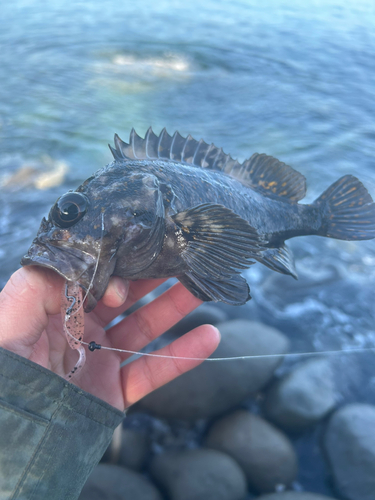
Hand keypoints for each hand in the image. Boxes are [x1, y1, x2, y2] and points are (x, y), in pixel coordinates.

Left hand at [0, 267, 219, 409]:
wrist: (18, 439)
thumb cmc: (5, 380)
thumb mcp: (8, 327)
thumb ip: (33, 288)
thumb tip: (76, 264)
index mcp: (56, 310)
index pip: (95, 278)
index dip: (118, 269)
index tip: (133, 267)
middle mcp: (81, 330)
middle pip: (126, 298)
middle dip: (154, 278)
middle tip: (182, 259)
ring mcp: (101, 361)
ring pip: (144, 328)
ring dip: (174, 308)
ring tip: (202, 289)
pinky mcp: (116, 391)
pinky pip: (153, 371)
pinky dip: (182, 357)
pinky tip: (208, 339)